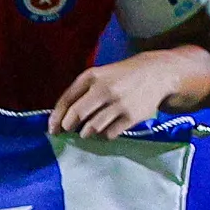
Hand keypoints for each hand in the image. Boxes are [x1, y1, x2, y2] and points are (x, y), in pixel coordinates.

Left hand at [50, 50, 200, 137]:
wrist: (157, 74)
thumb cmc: (121, 76)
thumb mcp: (99, 75)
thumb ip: (81, 92)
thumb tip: (61, 117)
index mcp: (92, 76)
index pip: (67, 99)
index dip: (56, 117)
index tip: (52, 129)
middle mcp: (104, 89)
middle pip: (77, 115)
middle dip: (68, 126)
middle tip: (69, 129)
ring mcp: (119, 103)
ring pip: (92, 128)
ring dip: (86, 132)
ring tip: (88, 130)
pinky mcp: (132, 117)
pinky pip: (109, 134)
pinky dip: (104, 134)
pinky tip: (106, 129)